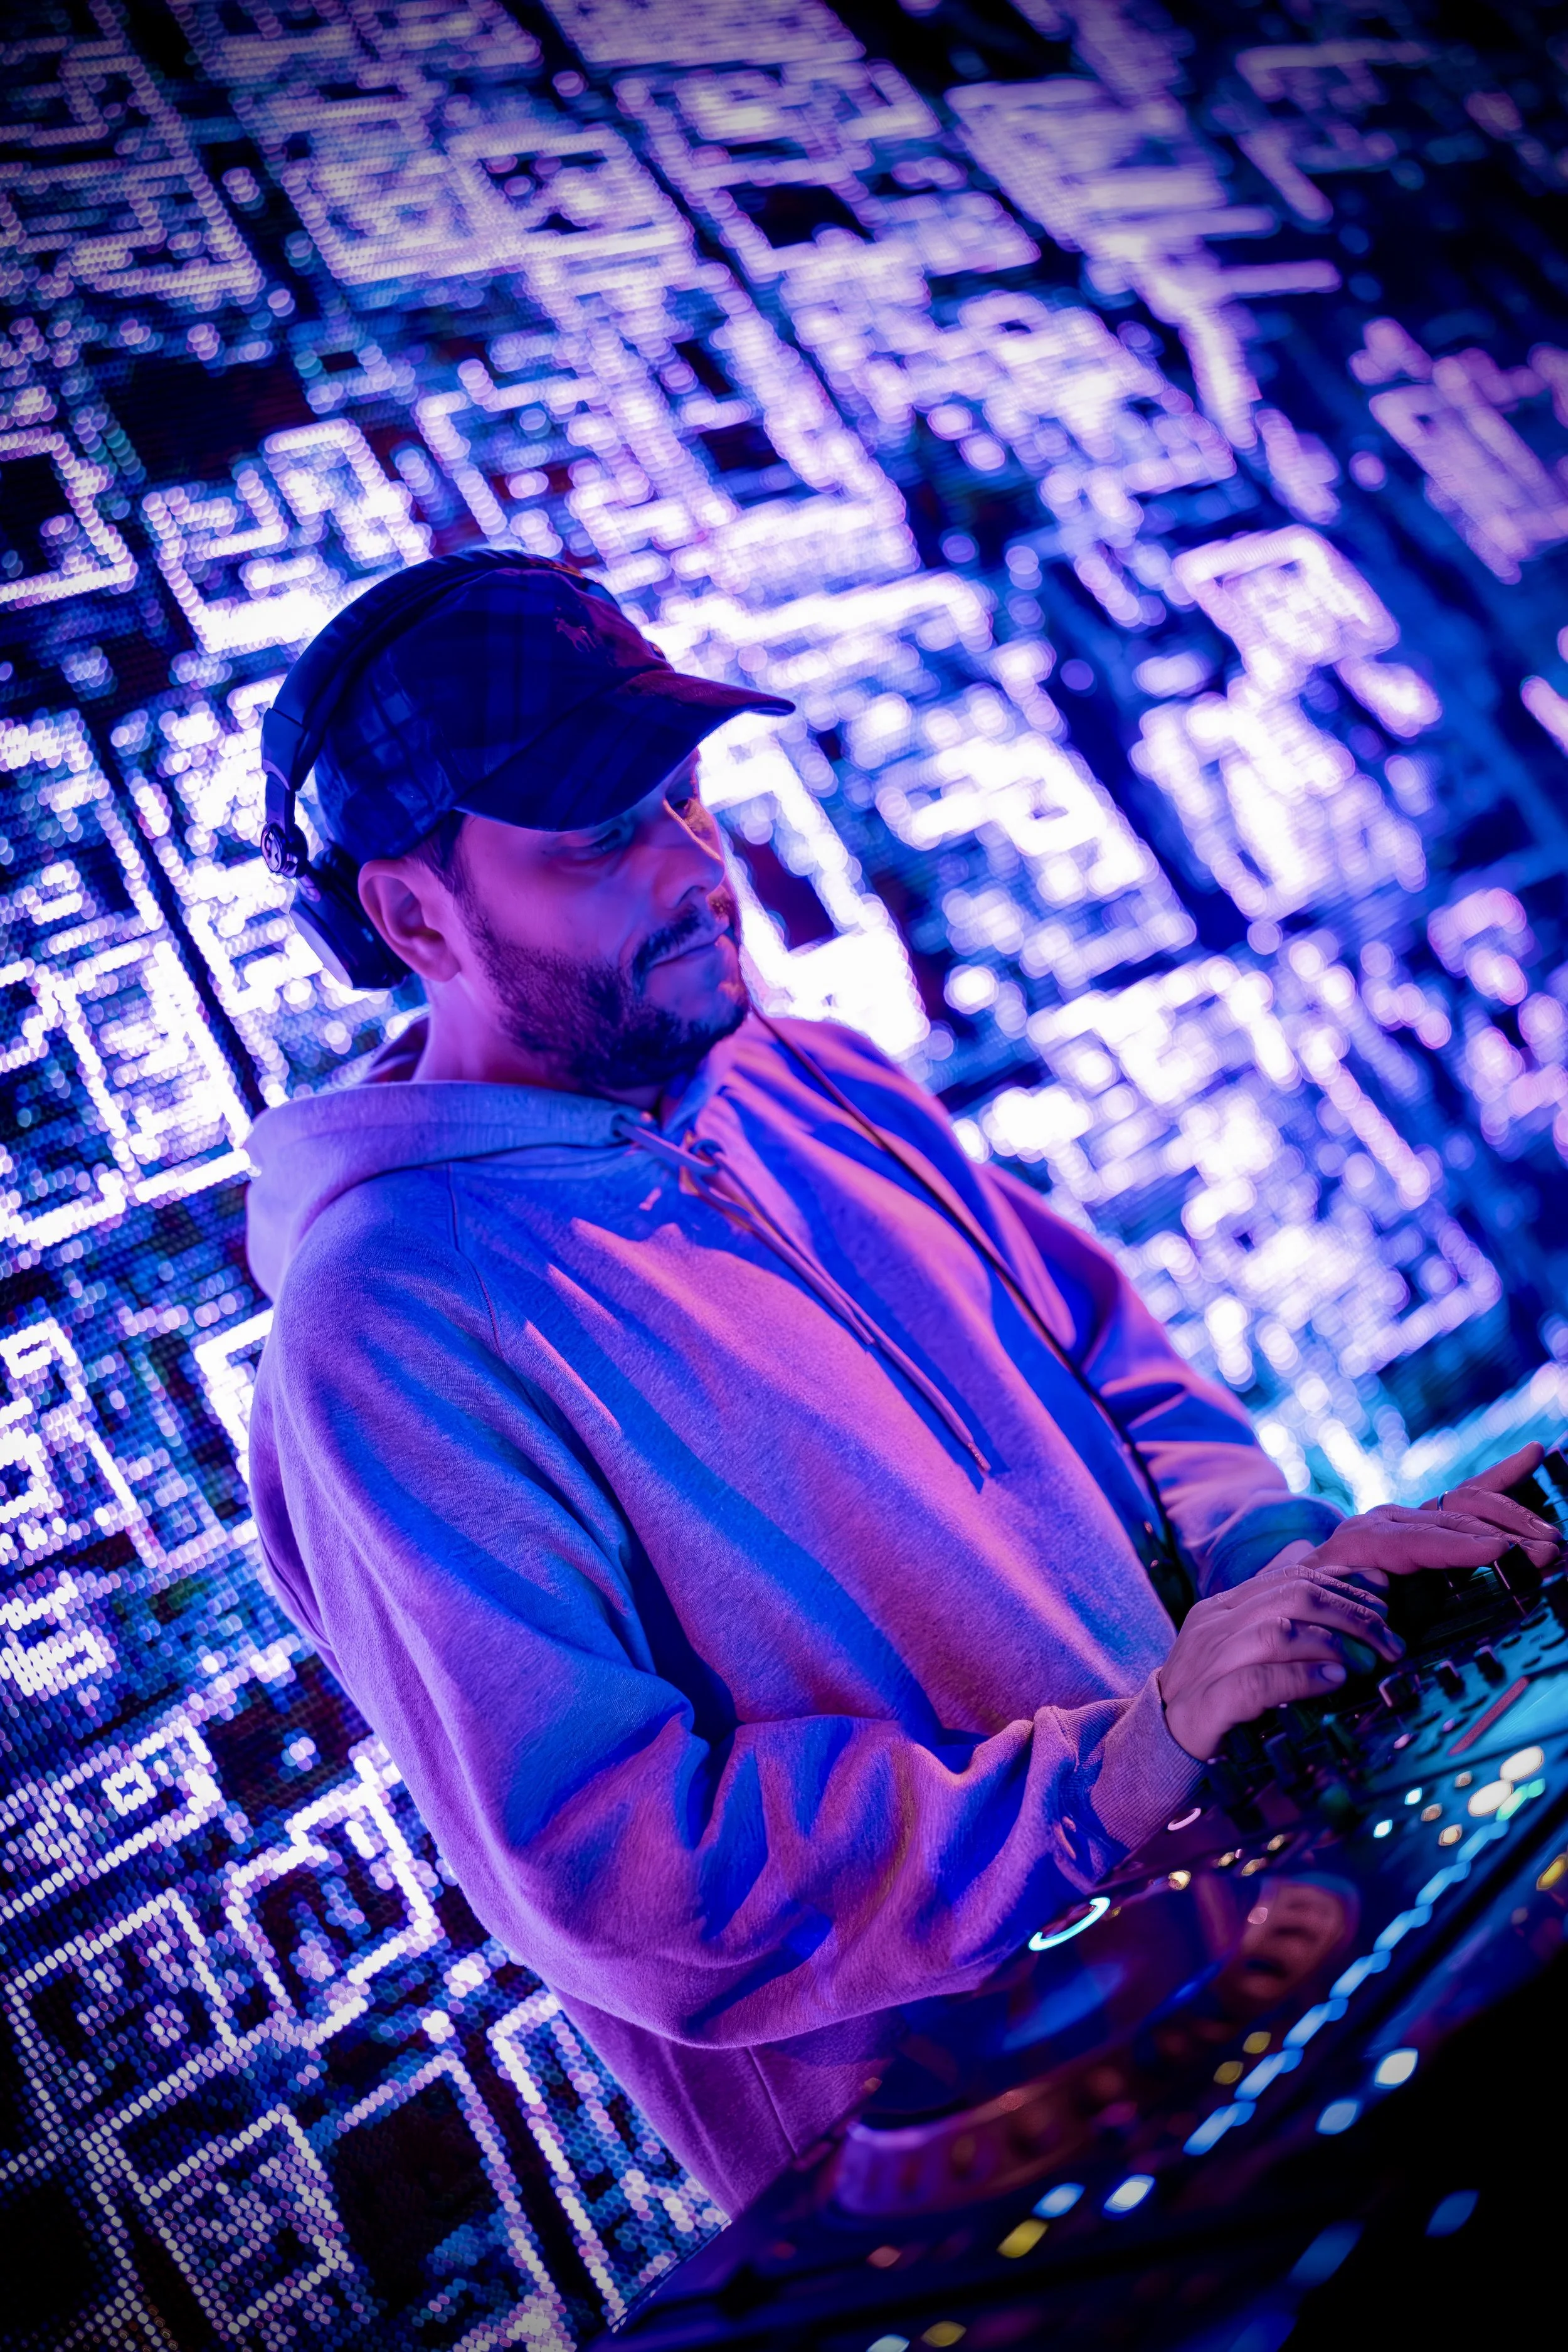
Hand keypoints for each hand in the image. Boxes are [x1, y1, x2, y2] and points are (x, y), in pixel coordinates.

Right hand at [1157, 1568, 1401, 1760]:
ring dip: (1334, 1643)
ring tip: (1368, 1662)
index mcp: (1222, 1606)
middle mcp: (1213, 1625)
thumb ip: (1278, 1616)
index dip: (1344, 1583)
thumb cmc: (1211, 1698)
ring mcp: (1206, 1662)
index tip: (1385, 1602)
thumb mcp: (1241, 1649)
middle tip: (1390, 1642)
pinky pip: (1258, 1682)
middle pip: (1292, 1596)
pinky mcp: (1206, 1704)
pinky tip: (1334, 1681)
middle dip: (1352, 1613)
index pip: (1291, 1575)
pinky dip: (1302, 1678)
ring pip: (1277, 1630)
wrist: (1155, 1745)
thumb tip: (1328, 1577)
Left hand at [1298, 1441, 1561, 1583]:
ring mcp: (1407, 1514)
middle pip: (1454, 1519)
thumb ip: (1348, 1601)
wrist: (1296, 1585)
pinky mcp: (1423, 1516)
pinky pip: (1467, 1493)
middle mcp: (1388, 1519)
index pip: (1419, 1540)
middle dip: (1504, 1535)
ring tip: (1551, 1536)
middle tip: (1546, 1552)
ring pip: (1467, 1504)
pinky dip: (1502, 1475)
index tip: (1500, 1552)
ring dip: (1513, 1519)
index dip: (1460, 1546)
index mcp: (1362, 1541)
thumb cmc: (1311, 1603)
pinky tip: (1533, 1454)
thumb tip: (1376, 1602)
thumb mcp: (1323, 1602)